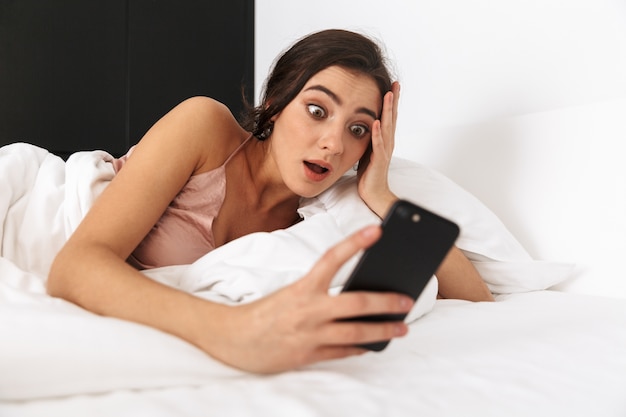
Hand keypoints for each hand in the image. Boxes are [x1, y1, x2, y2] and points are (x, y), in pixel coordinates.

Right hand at [197, 225, 413, 372]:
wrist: (231, 338)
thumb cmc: (262, 312)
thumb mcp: (289, 293)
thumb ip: (318, 293)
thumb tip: (355, 295)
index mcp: (302, 288)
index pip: (332, 258)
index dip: (356, 243)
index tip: (378, 230)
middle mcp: (308, 310)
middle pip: (356, 303)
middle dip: (386, 302)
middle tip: (408, 299)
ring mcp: (310, 335)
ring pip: (356, 333)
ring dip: (383, 330)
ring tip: (402, 328)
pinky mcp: (308, 355)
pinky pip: (343, 352)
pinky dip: (361, 348)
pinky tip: (375, 344)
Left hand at [357, 81, 400, 217]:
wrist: (373, 193)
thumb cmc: (369, 173)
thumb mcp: (366, 149)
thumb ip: (366, 136)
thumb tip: (359, 123)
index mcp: (384, 139)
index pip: (388, 116)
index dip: (390, 101)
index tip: (391, 85)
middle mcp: (388, 142)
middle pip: (392, 117)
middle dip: (393, 100)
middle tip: (395, 83)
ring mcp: (385, 150)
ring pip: (388, 127)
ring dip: (388, 111)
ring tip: (389, 95)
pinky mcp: (379, 160)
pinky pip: (378, 144)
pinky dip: (378, 133)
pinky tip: (376, 122)